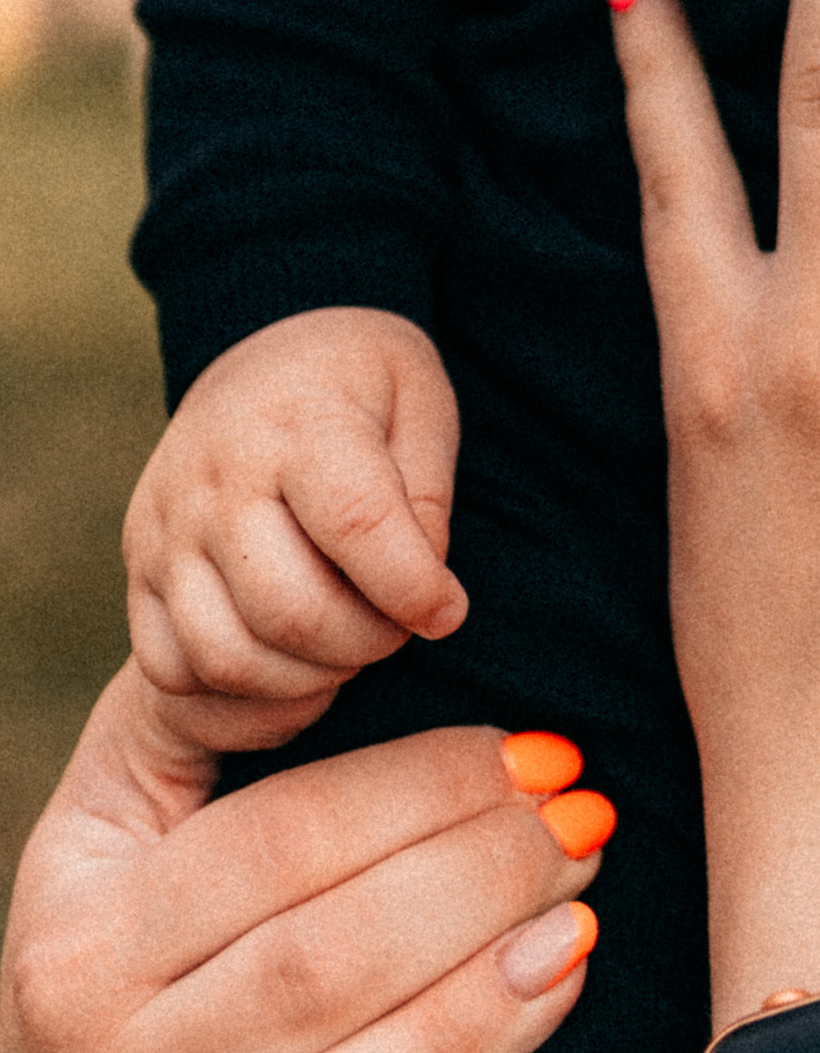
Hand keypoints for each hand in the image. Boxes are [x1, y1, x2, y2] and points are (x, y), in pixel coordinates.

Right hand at [0, 664, 605, 1052]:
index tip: (522, 745)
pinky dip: (481, 1042)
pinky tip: (554, 974)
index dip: (416, 787)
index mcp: (78, 942)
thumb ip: (194, 723)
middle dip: (475, 866)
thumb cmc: (125, 947)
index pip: (276, 843)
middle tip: (579, 809)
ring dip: (494, 952)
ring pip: (357, 1044)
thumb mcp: (116, 831)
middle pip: (325, 950)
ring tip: (580, 885)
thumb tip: (341, 643)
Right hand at [123, 310, 467, 747]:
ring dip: (305, 679)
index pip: (358, 523)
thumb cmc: (360, 389)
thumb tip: (423, 598)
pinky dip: (238, 693)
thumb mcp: (421, 402)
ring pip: (228, 657)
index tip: (447, 611)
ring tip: (347, 645)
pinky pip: (173, 671)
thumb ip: (428, 498)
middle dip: (364, 644)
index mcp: (301, 423)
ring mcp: (167, 531)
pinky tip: (290, 662)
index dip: (412, 588)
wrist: (264, 359)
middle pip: (291, 610)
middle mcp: (217, 479)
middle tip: (397, 629)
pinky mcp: (140, 573)